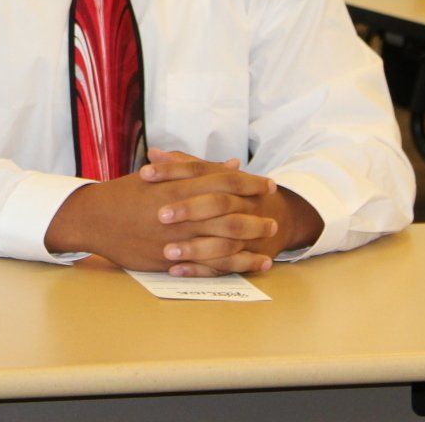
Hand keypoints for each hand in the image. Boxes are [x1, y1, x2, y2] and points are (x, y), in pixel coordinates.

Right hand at [44, 151, 313, 274]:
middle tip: (274, 217)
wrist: (94, 218)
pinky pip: (208, 264)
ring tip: (270, 242)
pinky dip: (234, 264)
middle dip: (255, 215)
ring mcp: (175, 238)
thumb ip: (197, 168)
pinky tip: (252, 264)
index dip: (249, 183)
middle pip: (228, 213)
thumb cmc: (127, 193)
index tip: (269, 185)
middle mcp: (180, 212)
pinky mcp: (170, 260)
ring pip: (221, 241)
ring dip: (249, 241)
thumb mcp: (161, 174)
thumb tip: (232, 164)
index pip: (222, 182)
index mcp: (177, 186)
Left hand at [141, 148, 321, 274]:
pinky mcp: (245, 256)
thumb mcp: (212, 176)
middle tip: (160, 215)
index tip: (145, 174)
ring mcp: (247, 232)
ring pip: (224, 240)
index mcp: (229, 180)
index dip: (172, 170)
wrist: (279, 218)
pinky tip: (175, 271)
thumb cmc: (233, 195)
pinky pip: (224, 267)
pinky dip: (200, 269)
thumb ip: (184, 165)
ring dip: (195, 247)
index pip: (200, 171)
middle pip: (217, 203)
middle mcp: (241, 204)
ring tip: (166, 251)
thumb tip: (153, 153)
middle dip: (189, 209)